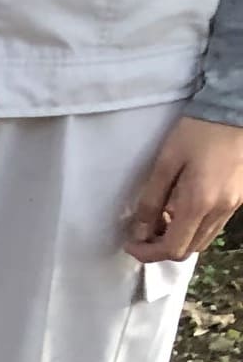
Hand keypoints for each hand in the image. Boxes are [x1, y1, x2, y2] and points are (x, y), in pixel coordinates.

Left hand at [126, 116, 242, 262]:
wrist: (238, 108)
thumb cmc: (199, 131)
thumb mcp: (166, 163)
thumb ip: (151, 200)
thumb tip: (140, 230)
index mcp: (199, 204)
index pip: (171, 249)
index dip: (147, 253)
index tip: (131, 243)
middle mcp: (220, 210)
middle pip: (188, 250)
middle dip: (161, 248)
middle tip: (144, 232)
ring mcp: (234, 205)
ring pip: (202, 240)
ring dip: (179, 238)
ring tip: (162, 219)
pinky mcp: (240, 197)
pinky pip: (214, 225)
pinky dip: (195, 226)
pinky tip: (183, 208)